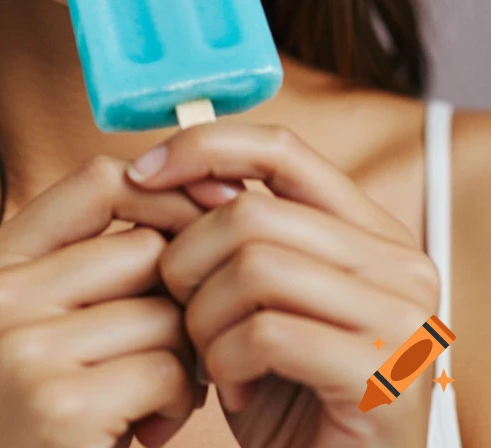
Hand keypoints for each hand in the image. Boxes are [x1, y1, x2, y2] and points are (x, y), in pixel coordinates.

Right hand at [0, 153, 210, 447]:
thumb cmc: (49, 424)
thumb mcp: (45, 326)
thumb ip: (97, 262)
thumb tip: (212, 186)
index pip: (97, 179)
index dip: (165, 197)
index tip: (211, 222)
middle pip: (143, 248)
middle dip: (178, 301)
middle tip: (168, 354)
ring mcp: (20, 347)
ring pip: (165, 311)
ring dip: (183, 359)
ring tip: (150, 402)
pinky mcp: (58, 402)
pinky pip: (168, 369)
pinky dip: (178, 405)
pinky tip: (145, 435)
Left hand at [126, 120, 440, 447]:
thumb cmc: (282, 393)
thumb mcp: (254, 297)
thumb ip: (235, 231)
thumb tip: (173, 167)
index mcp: (371, 230)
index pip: (280, 148)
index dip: (203, 148)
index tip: (141, 174)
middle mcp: (400, 263)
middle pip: (251, 213)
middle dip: (188, 261)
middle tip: (181, 313)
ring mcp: (401, 318)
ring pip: (253, 267)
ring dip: (204, 318)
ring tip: (209, 357)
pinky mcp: (383, 374)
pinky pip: (266, 334)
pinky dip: (227, 364)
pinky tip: (237, 392)